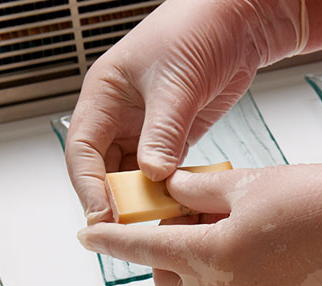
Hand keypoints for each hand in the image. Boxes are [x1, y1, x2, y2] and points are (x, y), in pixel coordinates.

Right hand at [65, 0, 304, 222]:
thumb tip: (151, 174)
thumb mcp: (176, 83)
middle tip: (126, 228)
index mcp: (104, 95)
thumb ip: (163, 131)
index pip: (82, 149)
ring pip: (132, 175)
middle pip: (103, 169)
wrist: (239, 21)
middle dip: (112, 199)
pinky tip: (173, 208)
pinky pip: (162, 172)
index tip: (101, 214)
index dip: (88, 185)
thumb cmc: (198, 30)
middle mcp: (119, 114)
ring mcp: (146, 127)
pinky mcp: (173, 136)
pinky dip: (165, 191)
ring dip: (141, 198)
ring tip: (151, 223)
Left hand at [77, 165, 321, 285]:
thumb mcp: (253, 184)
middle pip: (166, 280)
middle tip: (178, 218)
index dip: (111, 241)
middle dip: (158, 255)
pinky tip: (252, 247)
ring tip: (223, 226)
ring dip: (194, 265)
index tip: (89, 236)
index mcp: (214, 255)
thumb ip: (202, 190)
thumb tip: (174, 191)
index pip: (144, 249)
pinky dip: (225, 276)